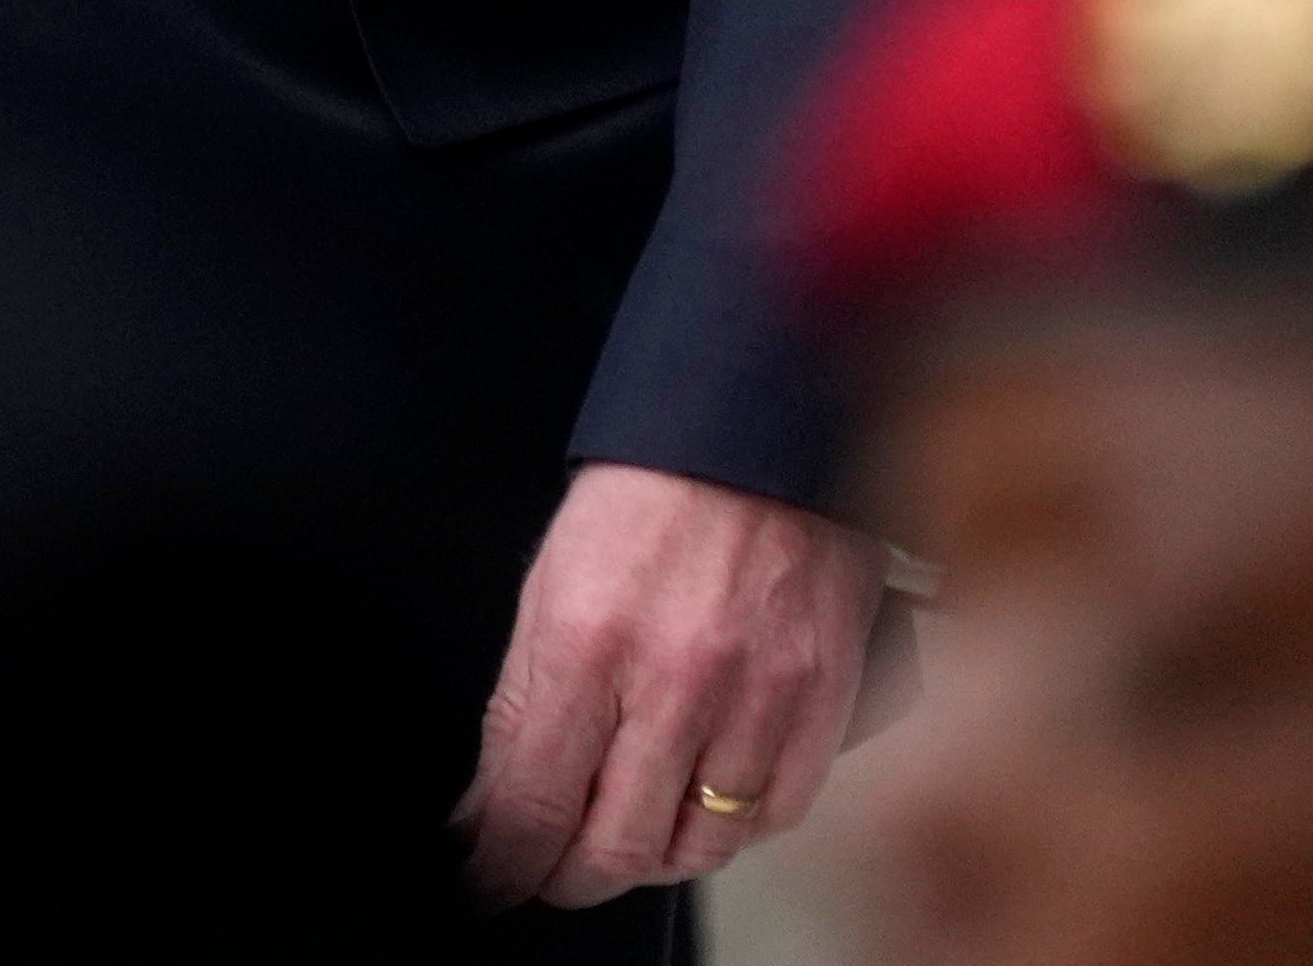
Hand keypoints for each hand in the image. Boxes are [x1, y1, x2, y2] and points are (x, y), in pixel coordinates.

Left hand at [457, 461, 889, 907]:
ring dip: (650, 856)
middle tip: (550, 872)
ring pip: (699, 845)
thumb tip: (487, 803)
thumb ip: (519, 703)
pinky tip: (705, 805)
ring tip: (623, 835)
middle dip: (569, 876)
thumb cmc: (647, 496)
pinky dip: (735, 829)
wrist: (757, 432)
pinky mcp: (825, 702)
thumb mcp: (548, 584)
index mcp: (587, 642)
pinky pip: (777, 815)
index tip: (492, 881)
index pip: (532, 801)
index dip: (505, 863)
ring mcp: (759, 697)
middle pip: (617, 846)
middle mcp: (675, 680)